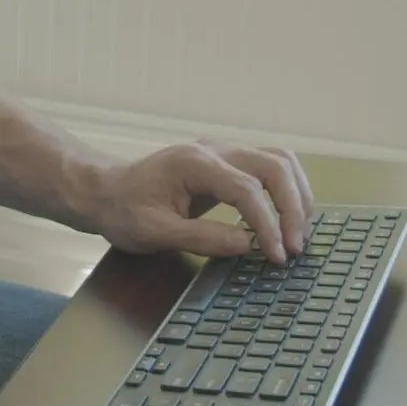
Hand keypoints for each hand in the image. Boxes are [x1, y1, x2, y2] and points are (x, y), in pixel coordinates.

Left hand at [80, 140, 314, 262]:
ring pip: (280, 160)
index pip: (248, 189)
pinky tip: (289, 217)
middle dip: (292, 207)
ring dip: (297, 195)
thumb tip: (247, 245)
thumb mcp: (153, 232)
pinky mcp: (228, 162)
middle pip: (274, 166)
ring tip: (299, 233)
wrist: (107, 191)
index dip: (268, 224)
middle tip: (295, 248)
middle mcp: (215, 150)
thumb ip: (201, 237)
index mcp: (195, 164)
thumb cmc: (124, 212)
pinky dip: (288, 189)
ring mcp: (224, 151)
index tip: (277, 256)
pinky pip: (271, 166)